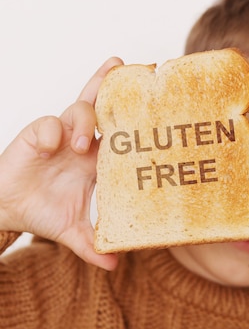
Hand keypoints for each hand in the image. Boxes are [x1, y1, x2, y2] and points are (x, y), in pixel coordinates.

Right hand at [0, 57, 122, 269]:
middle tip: (120, 64)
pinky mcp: (34, 136)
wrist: (8, 211)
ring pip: (77, 111)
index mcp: (96, 160)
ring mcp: (58, 136)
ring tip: (81, 143)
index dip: (133, 116)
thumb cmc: (44, 213)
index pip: (119, 133)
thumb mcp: (72, 231)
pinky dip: (51, 132)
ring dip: (82, 122)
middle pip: (99, 106)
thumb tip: (115, 264)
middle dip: (108, 83)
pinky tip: (53, 145)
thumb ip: (93, 245)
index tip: (154, 101)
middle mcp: (81, 142)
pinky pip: (46, 125)